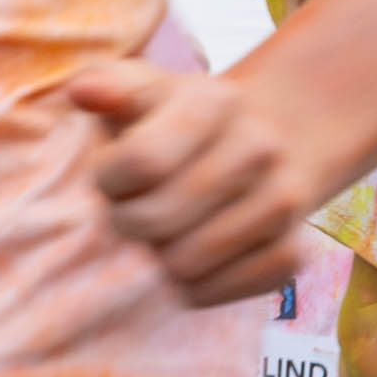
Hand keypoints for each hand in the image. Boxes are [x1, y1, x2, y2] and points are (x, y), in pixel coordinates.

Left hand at [55, 63, 337, 308]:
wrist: (262, 148)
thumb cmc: (177, 122)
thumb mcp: (140, 89)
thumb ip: (108, 85)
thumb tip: (83, 91)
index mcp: (216, 100)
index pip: (141, 161)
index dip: (110, 179)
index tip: (112, 175)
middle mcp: (259, 147)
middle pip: (158, 219)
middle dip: (129, 221)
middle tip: (134, 209)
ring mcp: (283, 201)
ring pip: (186, 263)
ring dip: (160, 257)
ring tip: (164, 231)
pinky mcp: (292, 253)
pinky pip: (221, 292)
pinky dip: (196, 288)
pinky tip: (192, 260)